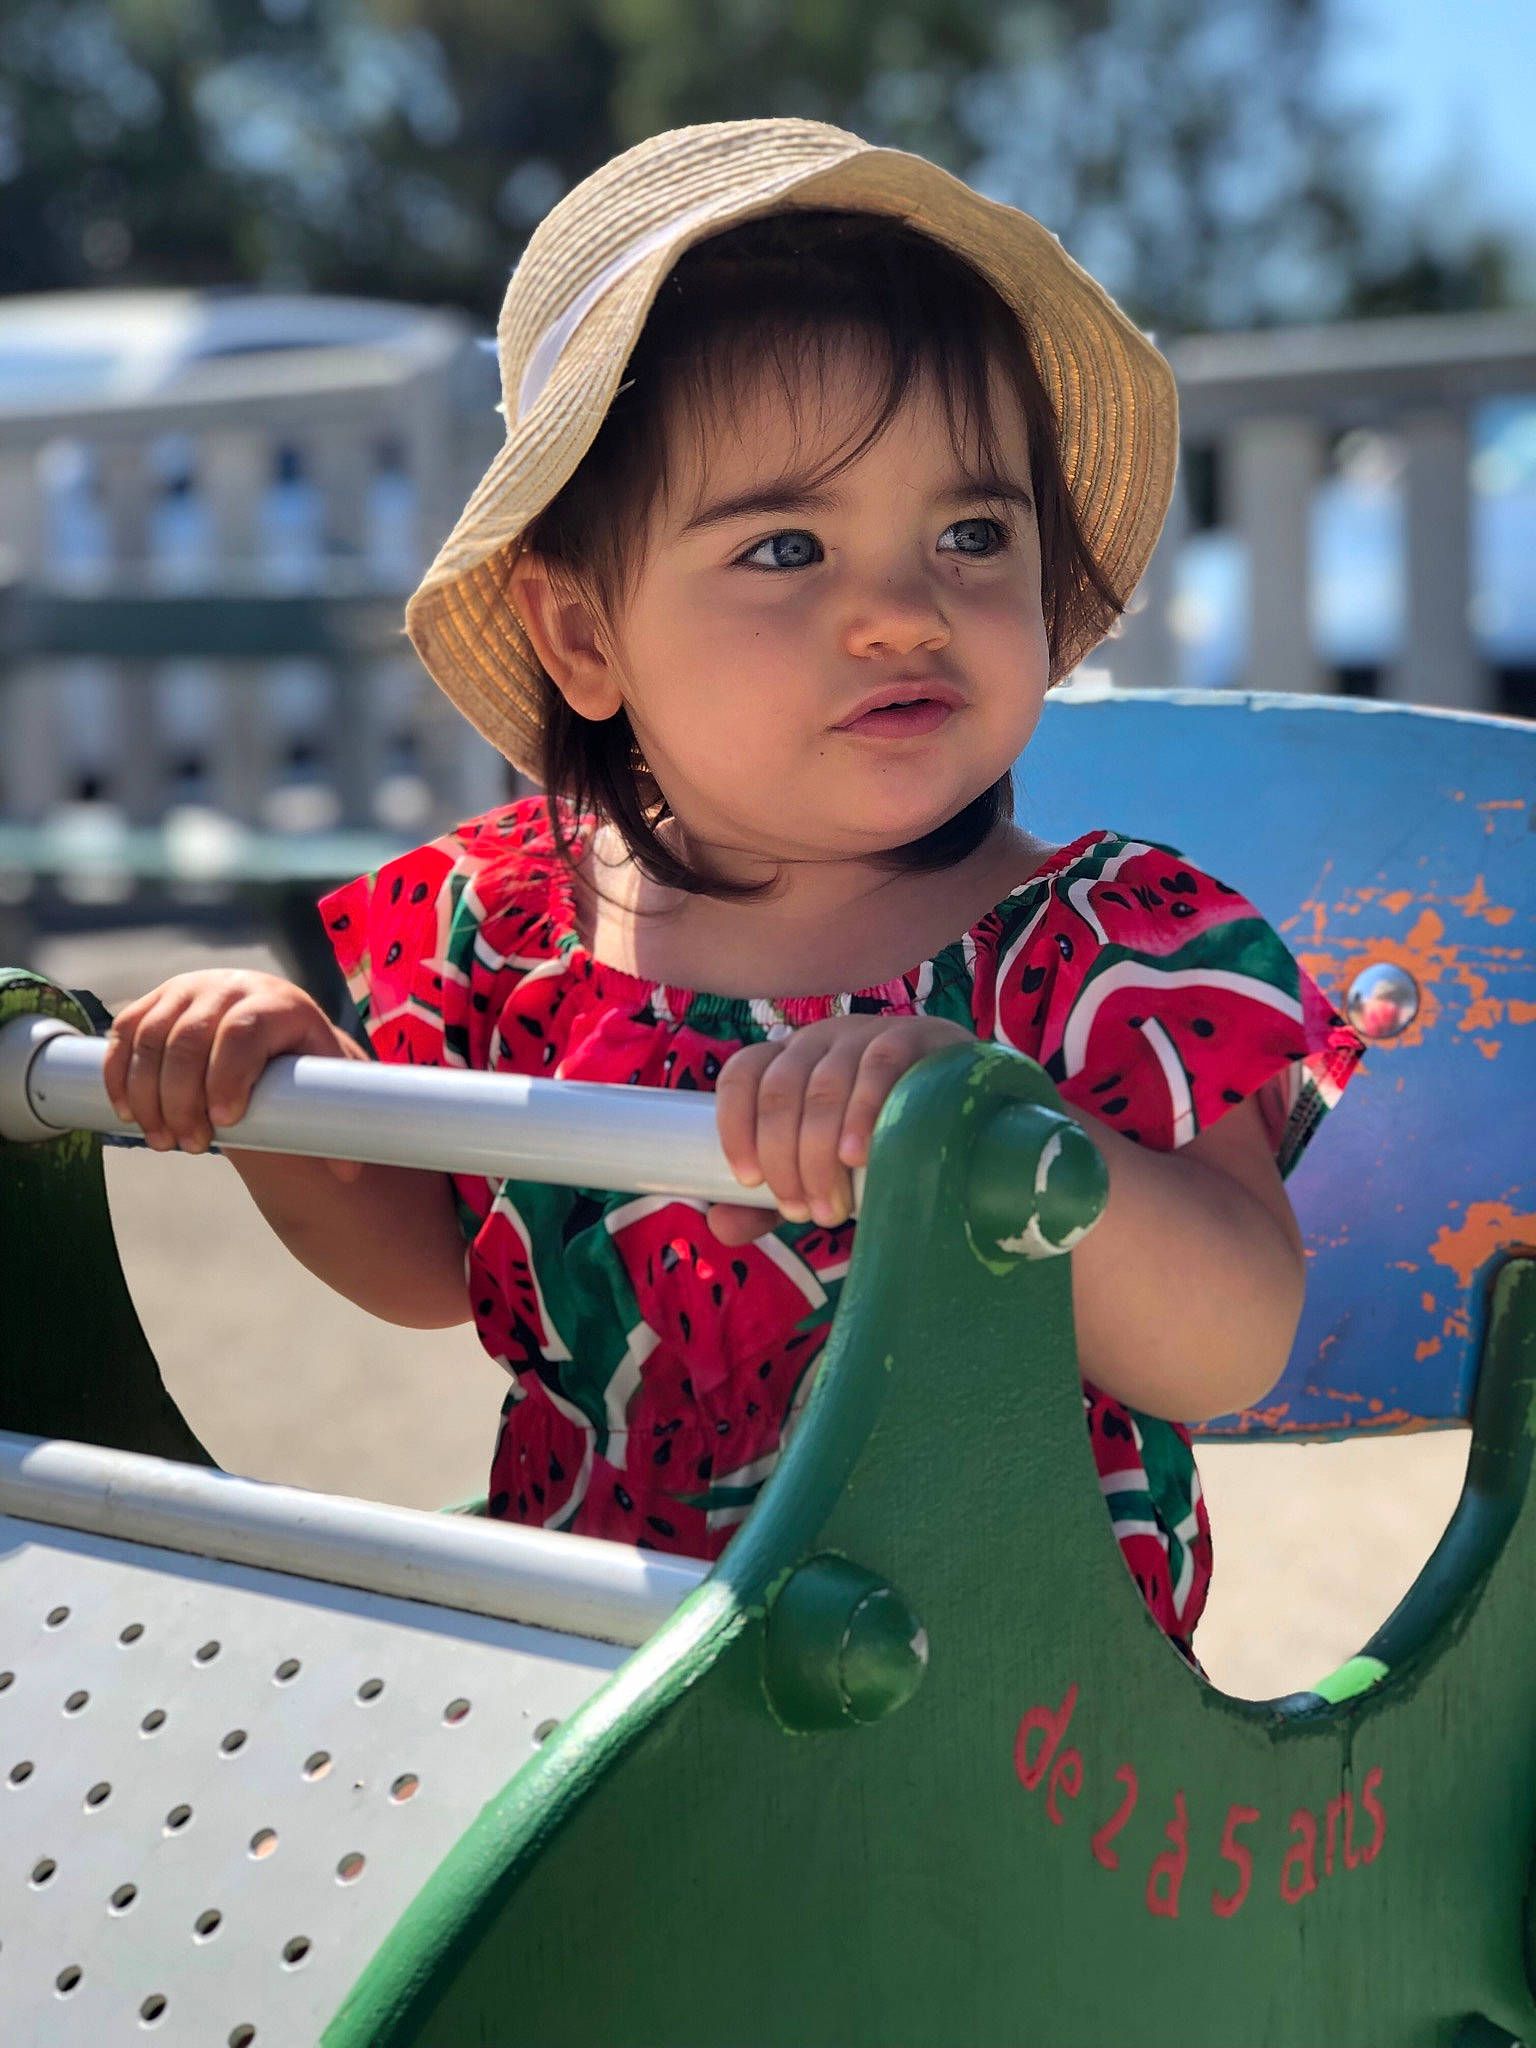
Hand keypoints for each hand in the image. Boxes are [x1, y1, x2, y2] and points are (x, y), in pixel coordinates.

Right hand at [103, 970, 363, 1178]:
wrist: (270, 1020)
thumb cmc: (299, 1057)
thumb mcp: (322, 1077)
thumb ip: (335, 1120)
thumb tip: (349, 1174)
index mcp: (276, 1003)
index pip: (243, 1032)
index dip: (228, 1076)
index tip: (226, 1121)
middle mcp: (228, 987)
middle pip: (189, 1039)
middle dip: (183, 1099)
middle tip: (191, 1145)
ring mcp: (186, 989)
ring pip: (151, 1039)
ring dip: (147, 1096)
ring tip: (163, 1141)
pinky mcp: (155, 1001)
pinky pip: (125, 1034)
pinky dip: (119, 1075)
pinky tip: (129, 1113)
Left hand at [709, 1014, 972, 1245]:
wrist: (968, 1120)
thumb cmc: (880, 1148)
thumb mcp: (820, 1173)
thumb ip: (771, 1199)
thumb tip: (719, 1225)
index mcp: (788, 1062)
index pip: (743, 1074)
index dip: (735, 1124)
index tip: (747, 1180)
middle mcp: (820, 1040)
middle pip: (780, 1090)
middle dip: (784, 1158)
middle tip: (804, 1211)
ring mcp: (865, 1034)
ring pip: (824, 1086)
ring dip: (818, 1153)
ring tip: (830, 1208)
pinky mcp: (913, 1036)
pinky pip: (879, 1066)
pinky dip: (861, 1111)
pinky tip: (857, 1156)